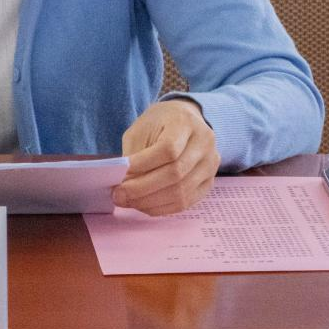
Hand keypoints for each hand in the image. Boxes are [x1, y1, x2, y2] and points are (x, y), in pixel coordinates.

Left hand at [112, 98, 219, 215]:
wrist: (184, 120)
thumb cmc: (158, 124)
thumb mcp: (141, 129)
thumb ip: (134, 154)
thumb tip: (124, 184)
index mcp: (185, 123)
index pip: (168, 149)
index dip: (143, 164)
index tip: (121, 173)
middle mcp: (204, 143)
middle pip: (175, 174)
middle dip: (142, 189)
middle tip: (118, 195)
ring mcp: (210, 164)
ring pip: (181, 192)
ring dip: (149, 202)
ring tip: (127, 201)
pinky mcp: (209, 182)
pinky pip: (186, 202)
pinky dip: (161, 208)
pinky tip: (143, 205)